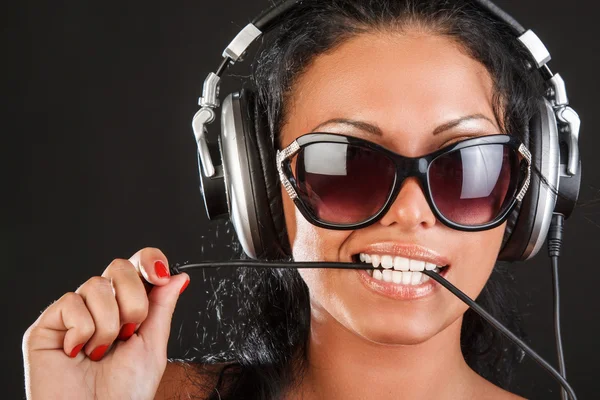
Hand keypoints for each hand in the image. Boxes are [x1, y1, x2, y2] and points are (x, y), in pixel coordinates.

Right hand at [22, 248, 189, 399]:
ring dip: (108, 325)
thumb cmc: (124, 392)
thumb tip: (179, 276)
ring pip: (97, 285)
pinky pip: (72, 303)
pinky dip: (83, 332)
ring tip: (101, 352)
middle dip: (133, 301)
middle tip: (129, 333)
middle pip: (119, 267)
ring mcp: (73, 314)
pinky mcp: (47, 325)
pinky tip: (78, 353)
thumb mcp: (153, 346)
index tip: (161, 275)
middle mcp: (99, 306)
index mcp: (126, 307)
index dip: (149, 260)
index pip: (136, 266)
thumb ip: (163, 308)